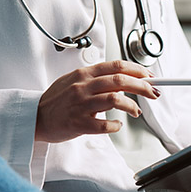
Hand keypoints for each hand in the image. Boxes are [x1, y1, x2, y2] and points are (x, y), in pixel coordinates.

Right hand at [35, 60, 159, 142]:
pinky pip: (104, 124)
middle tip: (154, 92)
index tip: (150, 76)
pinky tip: (117, 125)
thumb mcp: (75, 81)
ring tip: (136, 111)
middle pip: (121, 81)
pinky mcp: (78, 123)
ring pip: (115, 99)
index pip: (116, 66)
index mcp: (84, 74)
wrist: (36, 117)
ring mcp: (81, 105)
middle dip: (143, 86)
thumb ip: (98, 79)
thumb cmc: (57, 100)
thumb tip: (124, 81)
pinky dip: (116, 125)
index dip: (137, 70)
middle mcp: (83, 87)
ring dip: (132, 106)